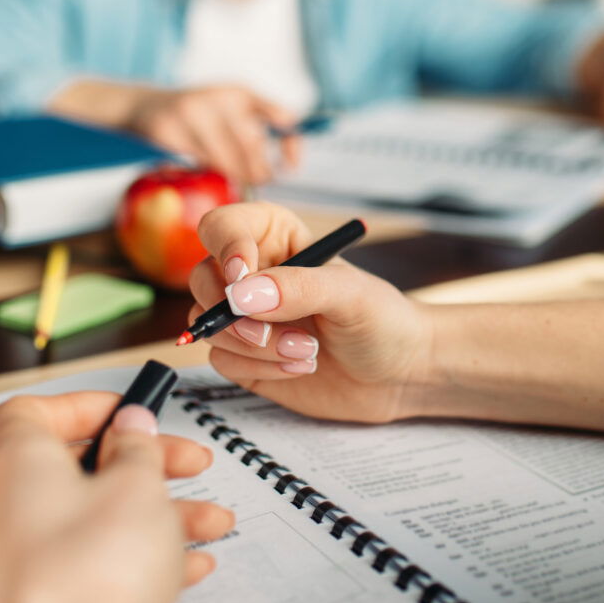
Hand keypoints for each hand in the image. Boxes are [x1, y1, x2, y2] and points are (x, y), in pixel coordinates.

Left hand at [0, 393, 234, 602]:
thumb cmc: (92, 577)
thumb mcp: (137, 488)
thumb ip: (137, 449)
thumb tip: (132, 428)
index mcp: (20, 467)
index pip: (29, 414)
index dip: (81, 405)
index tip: (126, 412)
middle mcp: (14, 513)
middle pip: (79, 468)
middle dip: (144, 463)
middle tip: (184, 461)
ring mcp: (30, 564)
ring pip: (99, 520)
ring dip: (160, 514)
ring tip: (211, 522)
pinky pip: (99, 565)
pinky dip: (144, 557)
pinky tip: (189, 564)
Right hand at [128, 84, 299, 186]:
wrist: (147, 105)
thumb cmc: (200, 113)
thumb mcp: (232, 108)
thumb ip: (260, 124)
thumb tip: (286, 160)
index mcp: (239, 92)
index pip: (278, 115)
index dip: (290, 141)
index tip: (293, 164)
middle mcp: (217, 97)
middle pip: (250, 144)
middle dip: (260, 168)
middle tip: (262, 179)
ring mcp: (191, 112)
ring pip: (225, 157)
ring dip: (238, 174)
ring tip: (244, 179)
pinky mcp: (170, 130)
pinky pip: (200, 160)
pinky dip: (214, 169)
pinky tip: (217, 169)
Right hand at [188, 203, 434, 422]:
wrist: (400, 375)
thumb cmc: (383, 320)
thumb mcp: (350, 295)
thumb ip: (298, 287)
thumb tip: (241, 294)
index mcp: (277, 238)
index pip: (223, 227)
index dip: (225, 248)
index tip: (242, 275)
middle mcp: (253, 274)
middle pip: (203, 279)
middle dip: (233, 312)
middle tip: (268, 333)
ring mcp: (246, 317)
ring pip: (208, 323)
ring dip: (253, 345)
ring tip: (307, 351)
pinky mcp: (245, 357)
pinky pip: (221, 359)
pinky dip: (257, 367)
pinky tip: (300, 367)